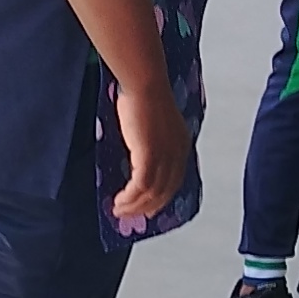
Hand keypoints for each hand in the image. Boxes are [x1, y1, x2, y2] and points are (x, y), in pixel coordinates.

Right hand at [108, 71, 188, 222]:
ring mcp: (165, 156)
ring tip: (118, 211)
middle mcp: (177, 154)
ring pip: (152, 193)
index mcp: (180, 145)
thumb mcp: (152, 121)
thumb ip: (150, 139)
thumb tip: (138, 151)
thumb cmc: (143, 94)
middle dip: (146, 207)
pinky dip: (130, 198)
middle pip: (165, 192)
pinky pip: (141, 186)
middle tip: (128, 215)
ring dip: (134, 206)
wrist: (145, 83)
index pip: (174, 180)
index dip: (160, 197)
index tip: (147, 207)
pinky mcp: (150, 155)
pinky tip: (118, 202)